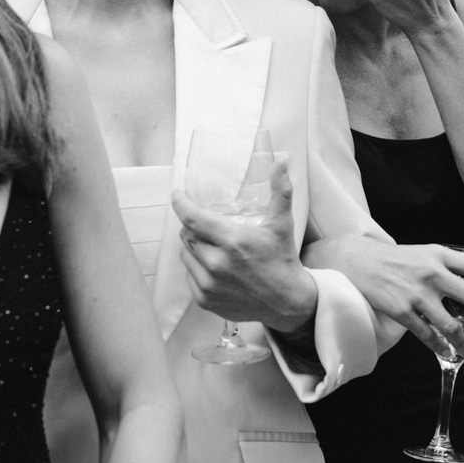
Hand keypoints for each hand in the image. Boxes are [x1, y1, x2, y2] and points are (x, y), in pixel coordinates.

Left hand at [172, 157, 315, 330]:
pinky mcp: (205, 300)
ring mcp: (209, 284)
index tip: (177, 194)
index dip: (180, 203)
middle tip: (208, 227)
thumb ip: (280, 190)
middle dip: (193, 227)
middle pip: (187, 236)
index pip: (192, 218)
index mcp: (233, 241)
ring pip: (185, 255)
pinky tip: (214, 267)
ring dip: (194, 247)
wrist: (287, 302)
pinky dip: (196, 269)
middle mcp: (217, 264)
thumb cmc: (282, 259)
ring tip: (213, 248)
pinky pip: (188, 277)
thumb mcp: (281, 224)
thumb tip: (282, 161)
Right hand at [314, 239, 463, 358]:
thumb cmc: (391, 258)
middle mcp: (433, 273)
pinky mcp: (402, 310)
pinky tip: (446, 352)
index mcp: (439, 254)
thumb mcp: (423, 251)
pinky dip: (440, 347)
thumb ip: (444, 264)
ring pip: (452, 324)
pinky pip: (427, 335)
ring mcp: (418, 293)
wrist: (357, 260)